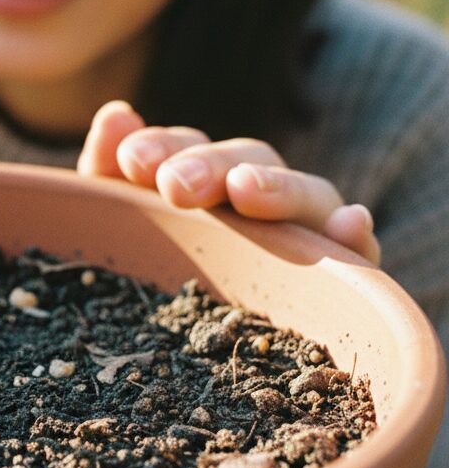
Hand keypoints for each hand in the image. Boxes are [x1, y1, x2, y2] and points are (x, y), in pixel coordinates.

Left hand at [77, 100, 380, 265]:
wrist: (199, 352)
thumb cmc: (154, 268)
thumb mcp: (119, 223)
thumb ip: (109, 172)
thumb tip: (116, 114)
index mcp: (201, 178)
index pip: (188, 147)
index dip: (162, 146)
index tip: (133, 161)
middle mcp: (255, 194)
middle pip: (245, 158)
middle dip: (209, 166)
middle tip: (174, 186)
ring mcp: (302, 229)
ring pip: (304, 193)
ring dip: (278, 187)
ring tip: (245, 190)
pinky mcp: (342, 271)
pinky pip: (357, 252)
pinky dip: (355, 234)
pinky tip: (350, 226)